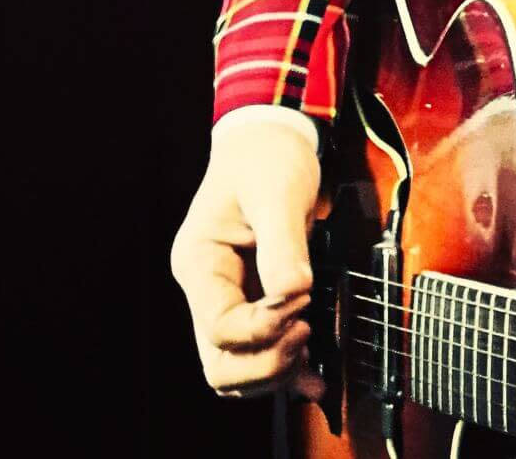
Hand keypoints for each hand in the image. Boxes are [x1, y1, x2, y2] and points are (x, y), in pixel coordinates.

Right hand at [169, 113, 324, 399]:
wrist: (272, 140)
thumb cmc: (267, 159)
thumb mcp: (278, 194)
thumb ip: (284, 247)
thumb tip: (293, 293)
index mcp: (200, 264)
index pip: (222, 328)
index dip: (265, 327)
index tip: (301, 299)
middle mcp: (207, 289)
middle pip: (221, 365)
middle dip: (267, 361)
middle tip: (306, 330)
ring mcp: (228, 299)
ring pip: (237, 369)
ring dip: (275, 370)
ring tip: (310, 342)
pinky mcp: (254, 301)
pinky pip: (260, 353)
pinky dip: (285, 370)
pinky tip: (314, 375)